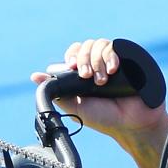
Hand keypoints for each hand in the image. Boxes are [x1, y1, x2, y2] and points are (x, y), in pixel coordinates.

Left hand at [30, 38, 167, 151]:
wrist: (131, 123)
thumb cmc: (104, 118)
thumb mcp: (75, 107)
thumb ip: (57, 92)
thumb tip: (35, 76)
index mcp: (82, 75)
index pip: (72, 54)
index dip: (71, 57)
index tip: (72, 67)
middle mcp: (95, 65)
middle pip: (83, 47)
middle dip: (82, 59)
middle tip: (86, 76)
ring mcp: (110, 61)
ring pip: (97, 45)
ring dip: (96, 61)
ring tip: (102, 81)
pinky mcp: (125, 58)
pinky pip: (113, 47)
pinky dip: (110, 57)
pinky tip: (113, 70)